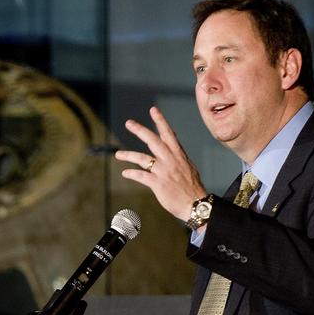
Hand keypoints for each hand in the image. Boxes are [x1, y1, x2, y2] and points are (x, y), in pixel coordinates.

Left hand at [115, 106, 208, 221]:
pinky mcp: (158, 183)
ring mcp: (163, 171)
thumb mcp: (188, 166)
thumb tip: (174, 144)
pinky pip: (141, 175)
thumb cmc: (192, 187)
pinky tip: (125, 173)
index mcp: (178, 155)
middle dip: (140, 130)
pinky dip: (132, 173)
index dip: (160, 121)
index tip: (153, 110)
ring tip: (118, 154)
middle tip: (129, 123)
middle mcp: (170, 160)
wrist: (196, 204)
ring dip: (129, 155)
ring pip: (142, 158)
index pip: (169, 134)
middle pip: (153, 140)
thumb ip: (178, 155)